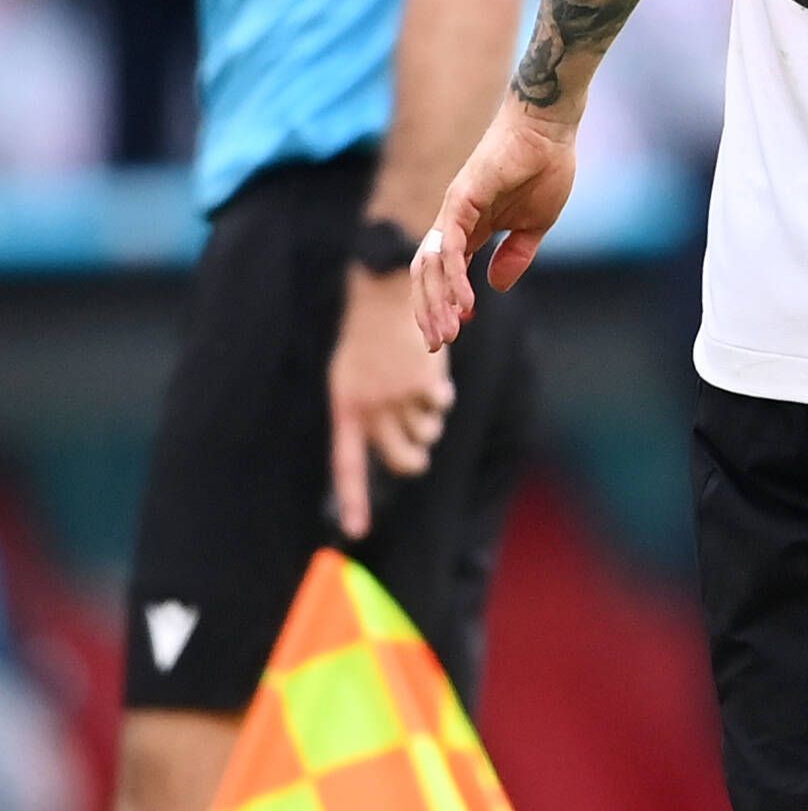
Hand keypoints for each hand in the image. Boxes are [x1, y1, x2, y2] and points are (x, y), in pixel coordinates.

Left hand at [329, 271, 453, 540]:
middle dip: (415, 458)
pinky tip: (426, 367)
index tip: (359, 532)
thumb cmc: (369, 337)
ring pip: (427, 432)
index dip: (354, 500)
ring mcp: (399, 399)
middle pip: (402, 460)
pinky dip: (439, 390)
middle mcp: (371, 410)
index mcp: (346, 409)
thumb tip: (405, 451)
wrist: (387, 294)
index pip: (348, 466)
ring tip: (416, 385)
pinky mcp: (426, 384)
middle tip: (418, 450)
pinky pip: (441, 404)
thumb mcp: (353, 377)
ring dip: (429, 415)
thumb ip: (369, 413)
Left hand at [413, 97, 578, 352]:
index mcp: (472, 227)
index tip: (457, 330)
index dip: (446, 302)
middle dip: (430, 312)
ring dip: (436, 303)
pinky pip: (450, 248)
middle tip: (439, 345)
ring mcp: (454, 211)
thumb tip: (498, 285)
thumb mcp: (535, 224)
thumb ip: (516, 254)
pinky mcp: (461, 200)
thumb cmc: (547, 168)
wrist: (552, 130)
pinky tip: (463, 302)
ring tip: (449, 334)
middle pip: (427, 274)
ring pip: (431, 266)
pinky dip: (453, 278)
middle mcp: (455, 221)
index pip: (446, 272)